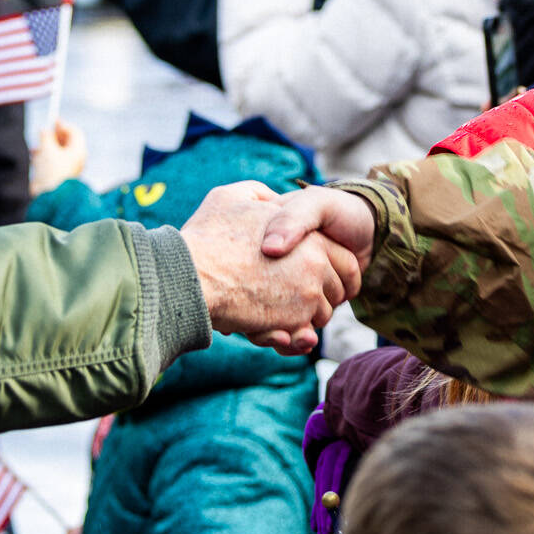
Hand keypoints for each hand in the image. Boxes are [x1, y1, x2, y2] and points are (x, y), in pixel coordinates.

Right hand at [31, 119, 85, 195]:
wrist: (49, 196)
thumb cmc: (51, 171)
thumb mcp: (47, 148)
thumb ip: (46, 136)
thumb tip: (44, 130)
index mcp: (78, 151)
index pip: (74, 132)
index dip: (63, 125)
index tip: (52, 121)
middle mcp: (75, 159)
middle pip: (66, 141)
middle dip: (53, 136)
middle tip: (43, 133)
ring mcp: (67, 168)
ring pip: (57, 151)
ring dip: (46, 147)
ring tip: (35, 148)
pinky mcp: (58, 176)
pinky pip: (52, 162)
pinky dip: (43, 157)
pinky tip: (34, 158)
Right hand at [182, 182, 361, 354]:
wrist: (189, 276)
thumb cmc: (206, 237)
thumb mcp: (232, 196)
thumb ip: (259, 195)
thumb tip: (271, 199)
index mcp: (308, 235)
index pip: (344, 259)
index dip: (333, 269)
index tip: (318, 275)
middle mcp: (315, 264)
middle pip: (336, 291)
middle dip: (321, 296)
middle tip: (296, 296)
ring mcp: (306, 295)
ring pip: (321, 316)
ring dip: (306, 318)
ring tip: (280, 311)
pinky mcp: (293, 323)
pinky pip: (302, 337)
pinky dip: (292, 338)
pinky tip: (274, 329)